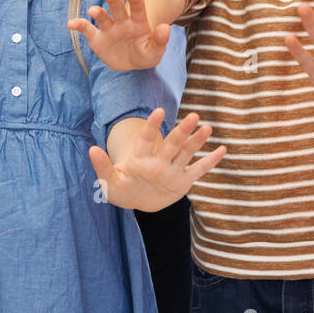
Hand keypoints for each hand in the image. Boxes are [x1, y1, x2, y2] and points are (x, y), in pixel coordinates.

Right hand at [67, 0, 170, 69]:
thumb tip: (166, 27)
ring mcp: (109, 29)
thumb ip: (160, 40)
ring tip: (93, 11)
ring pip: (102, 17)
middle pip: (117, 8)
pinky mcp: (97, 38)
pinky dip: (78, 25)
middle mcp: (122, 22)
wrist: (131, 63)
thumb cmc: (146, 53)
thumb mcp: (155, 51)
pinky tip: (71, 24)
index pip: (138, 8)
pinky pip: (87, 30)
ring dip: (97, 12)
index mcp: (138, 22)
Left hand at [91, 110, 225, 210]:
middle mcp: (159, 161)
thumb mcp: (108, 183)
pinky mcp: (182, 182)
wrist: (136, 200)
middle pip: (172, 143)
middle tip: (194, 115)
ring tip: (207, 127)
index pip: (147, 140)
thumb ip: (102, 166)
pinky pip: (198, 170)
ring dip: (197, 140)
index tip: (159, 111)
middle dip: (182, 130)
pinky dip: (210, 161)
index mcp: (141, 159)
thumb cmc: (121, 190)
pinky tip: (222, 150)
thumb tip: (91, 149)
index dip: (152, 126)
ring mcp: (172, 170)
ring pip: (186, 153)